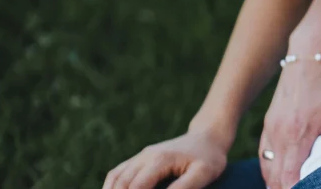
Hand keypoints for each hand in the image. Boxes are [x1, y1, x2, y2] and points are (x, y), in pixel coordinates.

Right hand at [103, 131, 226, 188]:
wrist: (207, 138)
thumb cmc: (208, 157)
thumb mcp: (203, 173)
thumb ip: (183, 188)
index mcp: (160, 159)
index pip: (137, 187)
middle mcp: (146, 155)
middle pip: (123, 183)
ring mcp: (142, 155)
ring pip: (117, 176)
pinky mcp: (141, 158)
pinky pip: (119, 172)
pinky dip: (112, 185)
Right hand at [259, 59, 320, 188]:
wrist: (310, 53)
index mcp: (297, 134)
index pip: (288, 177)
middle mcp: (278, 134)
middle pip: (275, 179)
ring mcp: (270, 129)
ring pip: (267, 169)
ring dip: (278, 182)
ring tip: (294, 188)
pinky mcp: (268, 123)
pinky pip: (264, 156)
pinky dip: (271, 169)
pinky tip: (282, 175)